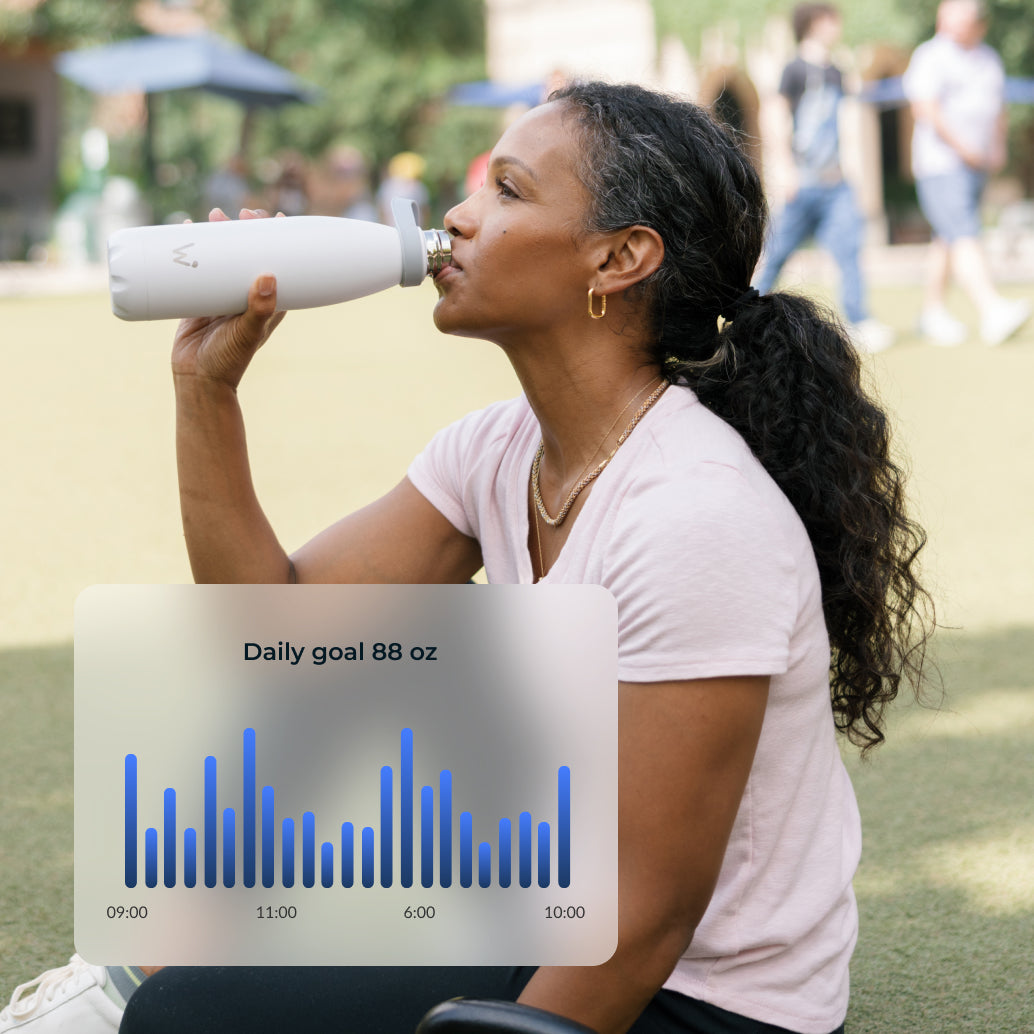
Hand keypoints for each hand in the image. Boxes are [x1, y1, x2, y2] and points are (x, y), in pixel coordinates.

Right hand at [171, 208, 286, 388]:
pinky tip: (186, 228)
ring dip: (220, 234)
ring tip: (213, 215)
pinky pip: (197, 268)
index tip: (275, 216)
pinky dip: (194, 248)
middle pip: (249, 254)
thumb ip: (259, 309)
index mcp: (268, 303)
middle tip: (241, 212)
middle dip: (246, 230)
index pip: (279, 264)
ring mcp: (222, 296)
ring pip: (223, 257)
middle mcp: (246, 296)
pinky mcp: (198, 298)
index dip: (279, 240)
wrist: (198, 379)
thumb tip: (269, 277)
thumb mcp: (248, 333)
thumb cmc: (229, 360)